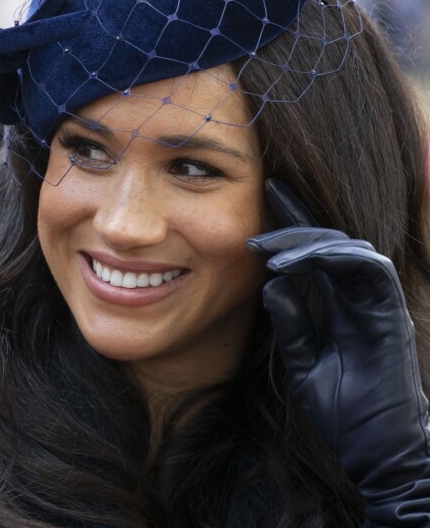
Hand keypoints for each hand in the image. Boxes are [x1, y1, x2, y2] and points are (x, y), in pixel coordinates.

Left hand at [247, 179, 429, 524]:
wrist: (377, 452)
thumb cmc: (344, 411)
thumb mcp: (305, 363)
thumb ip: (293, 323)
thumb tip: (271, 284)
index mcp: (339, 304)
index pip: (316, 253)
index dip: (294, 222)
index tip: (267, 196)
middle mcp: (359, 297)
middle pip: (331, 241)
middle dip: (295, 223)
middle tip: (258, 223)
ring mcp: (377, 303)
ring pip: (349, 248)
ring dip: (308, 241)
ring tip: (269, 250)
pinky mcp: (391, 313)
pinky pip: (369, 269)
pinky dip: (335, 257)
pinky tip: (296, 262)